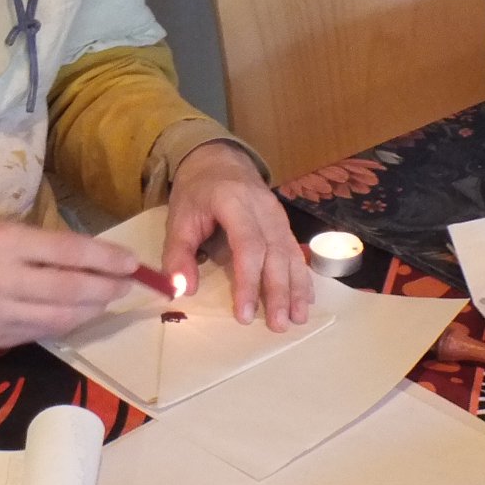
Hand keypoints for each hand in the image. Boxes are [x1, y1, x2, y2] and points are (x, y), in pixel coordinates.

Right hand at [0, 221, 138, 349]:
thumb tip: (94, 258)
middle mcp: (0, 278)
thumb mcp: (0, 231)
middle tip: (126, 283)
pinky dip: (67, 324)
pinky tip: (79, 314)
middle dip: (105, 287)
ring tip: (107, 300)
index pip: (67, 251)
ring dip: (91, 309)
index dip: (105, 258)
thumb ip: (42, 244)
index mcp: (3, 242)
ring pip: (60, 317)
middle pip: (69, 289)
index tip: (131, 262)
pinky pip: (42, 333)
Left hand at [163, 141, 312, 330]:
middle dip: (278, 291)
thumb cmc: (196, 192)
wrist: (218, 159)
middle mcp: (262, 207)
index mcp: (233, 202)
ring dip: (296, 288)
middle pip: (275, 252)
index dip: (248, 281)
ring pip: (291, 253)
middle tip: (278, 325)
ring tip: (298, 319)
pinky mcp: (284, 221)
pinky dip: (302, 276)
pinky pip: (296, 250)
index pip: (247, 245)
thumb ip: (178, 254)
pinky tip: (307, 299)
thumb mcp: (178, 218)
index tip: (245, 314)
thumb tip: (183, 290)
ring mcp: (277, 213)